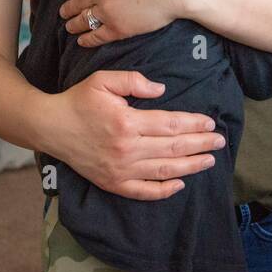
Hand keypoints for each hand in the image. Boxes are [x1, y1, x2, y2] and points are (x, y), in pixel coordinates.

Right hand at [39, 70, 222, 200]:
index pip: (171, 125)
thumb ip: (134, 81)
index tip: (210, 122)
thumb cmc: (78, 101)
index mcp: (127, 122)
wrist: (51, 127)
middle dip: (200, 145)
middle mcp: (127, 149)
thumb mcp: (103, 80)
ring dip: (191, 166)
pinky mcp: (113, 183)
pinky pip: (144, 191)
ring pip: (164, 170)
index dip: (194, 124)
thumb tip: (162, 90)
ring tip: (209, 161)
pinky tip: (180, 184)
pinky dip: (164, 190)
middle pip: (173, 148)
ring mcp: (121, 169)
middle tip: (219, 141)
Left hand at [59, 0, 191, 46]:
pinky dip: (87, 40)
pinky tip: (82, 42)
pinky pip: (97, 36)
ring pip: (84, 20)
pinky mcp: (120, 29)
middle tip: (63, 12)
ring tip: (69, 28)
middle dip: (69, 8)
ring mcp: (108, 12)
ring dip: (74, 24)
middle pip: (79, 2)